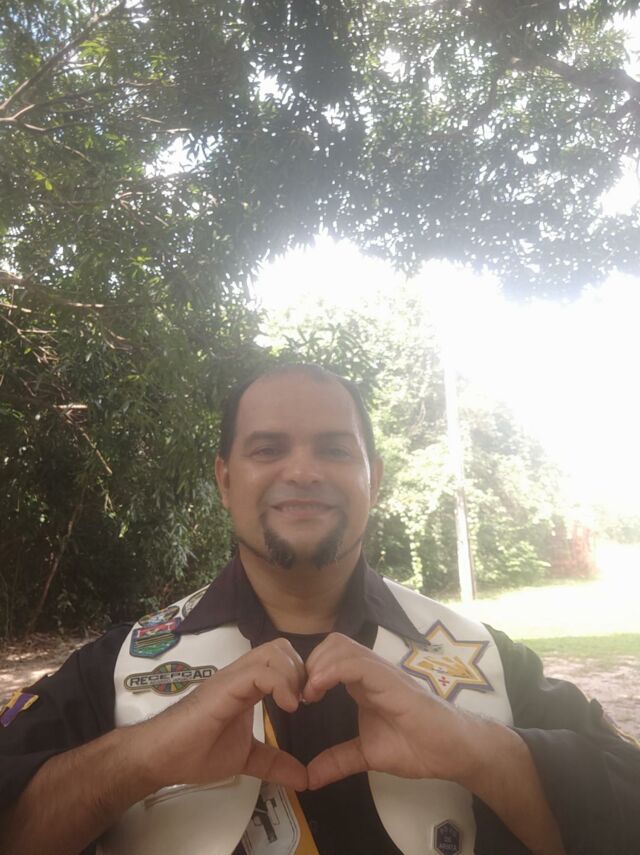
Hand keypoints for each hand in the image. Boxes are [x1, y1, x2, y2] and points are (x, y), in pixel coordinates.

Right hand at [135, 638, 306, 791]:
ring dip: (293, 673)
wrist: (160, 756)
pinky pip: (260, 671)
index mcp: (247, 685)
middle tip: (303, 701)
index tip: (308, 703)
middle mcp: (241, 674)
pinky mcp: (225, 686)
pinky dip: (281, 684)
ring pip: (273, 651)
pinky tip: (287, 707)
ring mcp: (232, 677)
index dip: (301, 674)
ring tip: (294, 704)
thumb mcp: (245, 758)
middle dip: (300, 669)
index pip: (281, 659)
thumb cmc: (196, 753)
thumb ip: (274, 763)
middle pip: (281, 647)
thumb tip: (303, 779)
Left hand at [302, 633, 478, 789]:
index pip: (329, 657)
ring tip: (308, 694)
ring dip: (317, 665)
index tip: (295, 698)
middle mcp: (370, 670)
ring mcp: (380, 672)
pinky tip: (319, 691)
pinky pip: (355, 663)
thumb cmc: (416, 747)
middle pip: (332, 643)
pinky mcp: (390, 680)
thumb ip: (339, 760)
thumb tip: (309, 778)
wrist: (451, 750)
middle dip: (309, 662)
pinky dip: (331, 671)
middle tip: (300, 694)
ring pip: (340, 646)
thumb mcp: (367, 755)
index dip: (308, 670)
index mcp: (363, 682)